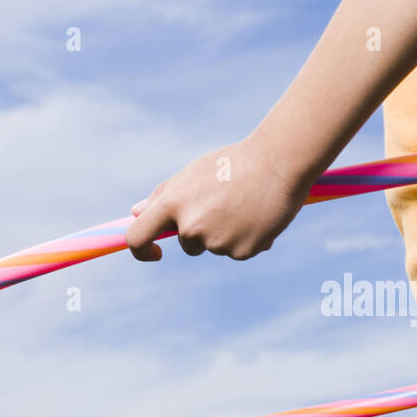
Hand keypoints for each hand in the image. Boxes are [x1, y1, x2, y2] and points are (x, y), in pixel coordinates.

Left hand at [126, 136, 312, 261]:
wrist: (279, 164)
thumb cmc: (234, 163)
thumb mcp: (194, 173)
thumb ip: (164, 195)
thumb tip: (136, 213)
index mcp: (174, 203)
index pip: (139, 236)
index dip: (142, 249)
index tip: (155, 251)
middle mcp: (192, 226)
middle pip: (187, 244)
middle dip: (202, 231)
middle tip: (227, 203)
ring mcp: (217, 242)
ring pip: (215, 247)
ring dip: (227, 233)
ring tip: (246, 206)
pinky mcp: (241, 252)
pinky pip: (238, 252)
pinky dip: (247, 239)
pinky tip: (259, 217)